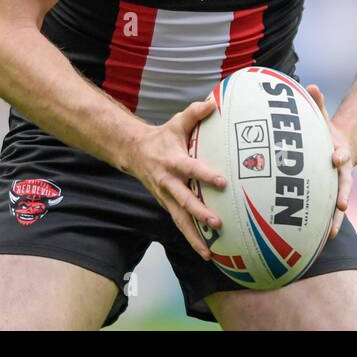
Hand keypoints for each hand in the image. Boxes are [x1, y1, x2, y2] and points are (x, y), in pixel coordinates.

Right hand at [127, 96, 226, 260]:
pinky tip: (205, 251)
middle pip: (184, 201)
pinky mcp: (167, 205)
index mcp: (172, 161)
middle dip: (200, 214)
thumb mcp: (176, 122)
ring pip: (179, 220)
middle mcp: (168, 182)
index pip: (191, 169)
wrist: (133, 153)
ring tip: (208, 253)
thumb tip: (214, 102)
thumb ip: (195, 112)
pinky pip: (179, 223)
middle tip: (218, 223)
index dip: (206, 175)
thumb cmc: (162, 137)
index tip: (223, 183)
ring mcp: (166, 197)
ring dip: (194, 237)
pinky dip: (191, 238)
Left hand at [307, 84, 351, 240]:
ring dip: (334, 220)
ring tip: (329, 236)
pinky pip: (326, 213)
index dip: (340, 156)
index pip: (341, 155)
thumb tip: (310, 86)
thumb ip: (317, 103)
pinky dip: (322, 225)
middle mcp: (341, 173)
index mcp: (339, 153)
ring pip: (337, 205)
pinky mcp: (329, 196)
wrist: (343, 146)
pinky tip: (314, 243)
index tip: (336, 158)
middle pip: (344, 186)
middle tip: (341, 206)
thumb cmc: (326, 132)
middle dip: (342, 196)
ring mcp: (337, 186)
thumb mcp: (322, 117)